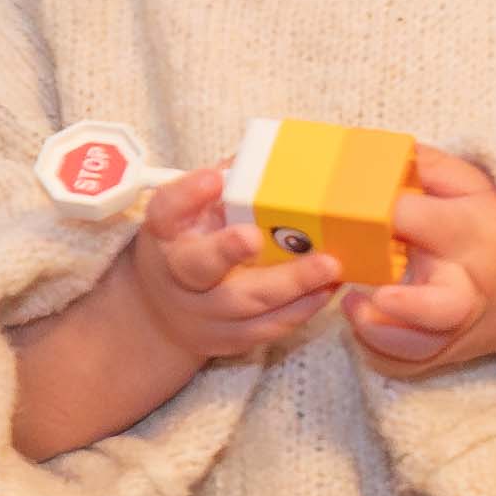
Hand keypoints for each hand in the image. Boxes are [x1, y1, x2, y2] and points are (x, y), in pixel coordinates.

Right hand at [108, 162, 345, 365]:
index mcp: (165, 233)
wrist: (165, 310)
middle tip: (271, 234)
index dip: (187, 195)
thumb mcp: (190, 210)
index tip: (213, 179)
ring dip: (291, 286)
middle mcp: (176, 276)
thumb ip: (220, 186)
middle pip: (201, 267)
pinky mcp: (228, 340)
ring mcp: (201, 314)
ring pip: (243, 306)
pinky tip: (326, 290)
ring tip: (329, 266)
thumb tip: (261, 156)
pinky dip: (299, 310)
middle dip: (236, 251)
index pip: (166, 210)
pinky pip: (265, 329)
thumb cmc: (188, 244)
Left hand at [345, 145, 495, 409]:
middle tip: (369, 293)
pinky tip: (363, 327)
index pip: (418, 218)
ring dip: (377, 334)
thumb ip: (427, 167)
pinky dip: (377, 355)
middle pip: (442, 309)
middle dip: (404, 307)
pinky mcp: (443, 353)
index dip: (378, 212)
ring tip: (352, 304)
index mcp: (469, 232)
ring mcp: (456, 327)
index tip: (348, 206)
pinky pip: (405, 366)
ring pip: (418, 348)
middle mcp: (466, 285)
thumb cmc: (494, 227)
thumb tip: (373, 153)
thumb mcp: (473, 184)